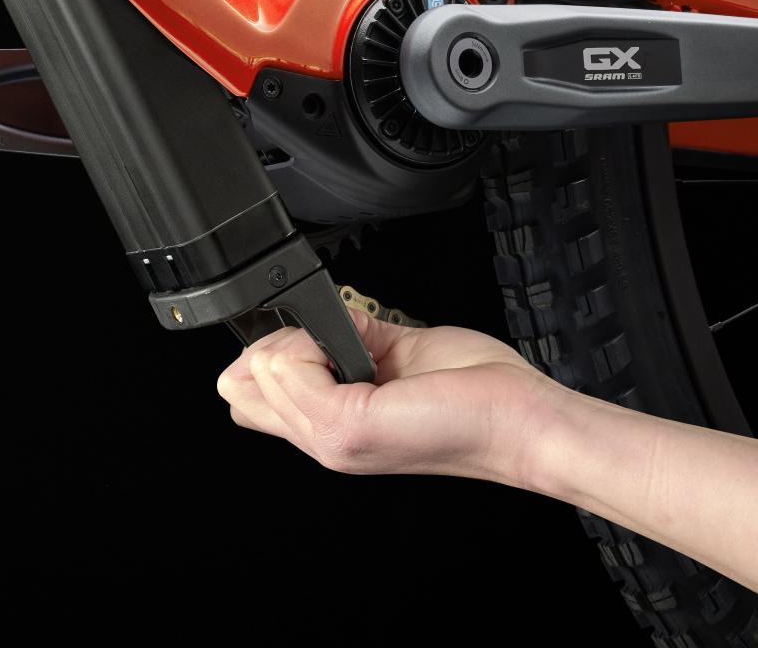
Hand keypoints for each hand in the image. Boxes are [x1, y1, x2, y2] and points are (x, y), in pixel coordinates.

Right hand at [216, 307, 561, 483]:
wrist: (519, 418)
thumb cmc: (475, 395)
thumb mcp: (394, 355)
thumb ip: (346, 340)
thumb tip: (315, 314)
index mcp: (331, 428)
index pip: (247, 403)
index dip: (262, 359)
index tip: (307, 340)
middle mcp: (324, 442)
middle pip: (239, 390)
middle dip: (273, 346)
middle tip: (331, 343)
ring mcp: (331, 440)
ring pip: (262, 369)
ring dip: (298, 339)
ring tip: (356, 346)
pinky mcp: (346, 425)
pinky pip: (288, 365)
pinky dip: (314, 339)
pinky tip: (358, 348)